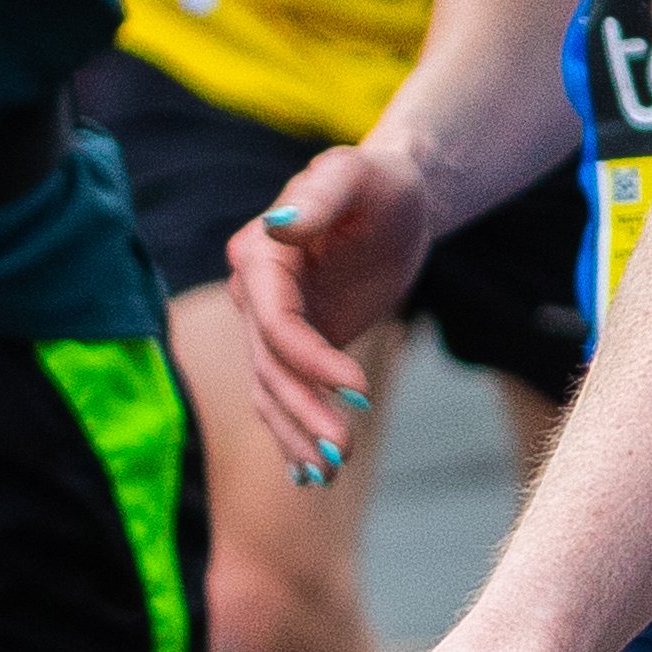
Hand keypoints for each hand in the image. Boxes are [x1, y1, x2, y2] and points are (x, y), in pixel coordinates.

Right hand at [232, 142, 425, 481]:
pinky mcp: (293, 345)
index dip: (309, 359)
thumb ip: (323, 195)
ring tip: (330, 472)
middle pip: (271, 365)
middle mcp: (255, 292)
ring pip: (272, 390)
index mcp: (262, 253)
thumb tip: (281, 224)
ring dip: (297, 434)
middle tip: (345, 452)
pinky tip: (309, 475)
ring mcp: (269, 323)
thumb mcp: (359, 176)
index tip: (357, 387)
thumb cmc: (381, 183)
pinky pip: (285, 394)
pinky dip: (293, 433)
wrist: (396, 202)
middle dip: (305, 411)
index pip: (274, 320)